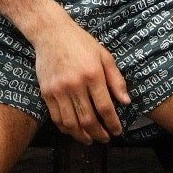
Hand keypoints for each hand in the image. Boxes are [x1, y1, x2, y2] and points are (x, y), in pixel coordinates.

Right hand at [35, 18, 130, 143]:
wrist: (51, 33)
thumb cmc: (81, 43)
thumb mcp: (104, 55)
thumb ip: (116, 79)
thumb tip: (126, 102)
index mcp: (93, 74)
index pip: (105, 107)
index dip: (113, 123)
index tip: (117, 131)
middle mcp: (75, 84)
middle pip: (88, 119)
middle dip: (99, 133)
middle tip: (106, 139)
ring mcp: (59, 90)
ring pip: (71, 123)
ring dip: (82, 136)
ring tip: (90, 139)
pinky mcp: (47, 92)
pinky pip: (56, 117)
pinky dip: (66, 128)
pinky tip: (73, 131)